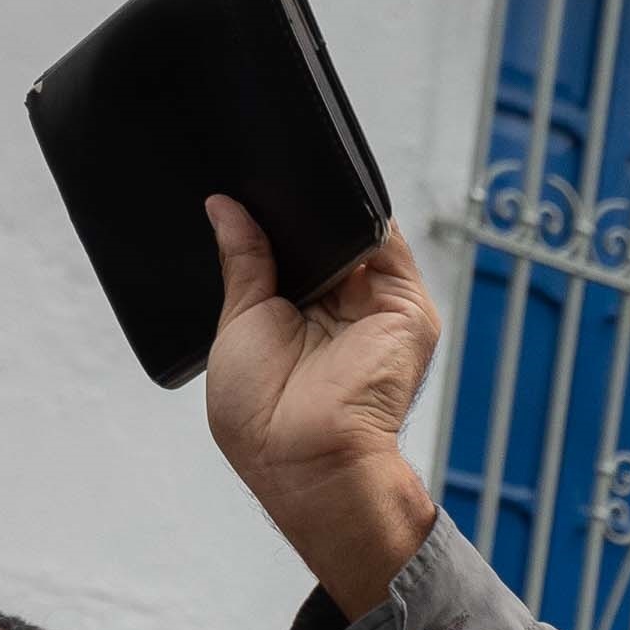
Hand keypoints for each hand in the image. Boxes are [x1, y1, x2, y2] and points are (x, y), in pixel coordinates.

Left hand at [201, 196, 443, 618]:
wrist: (305, 457)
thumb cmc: (265, 419)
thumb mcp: (237, 322)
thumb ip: (243, 262)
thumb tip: (224, 209)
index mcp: (302, 314)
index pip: (293, 247)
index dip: (270, 215)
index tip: (239, 182)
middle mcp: (344, 307)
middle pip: (325, 233)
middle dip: (294, 204)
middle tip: (255, 172)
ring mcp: (377, 305)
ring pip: (356, 228)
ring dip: (323, 202)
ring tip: (283, 178)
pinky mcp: (404, 306)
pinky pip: (386, 238)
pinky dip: (357, 210)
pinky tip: (323, 194)